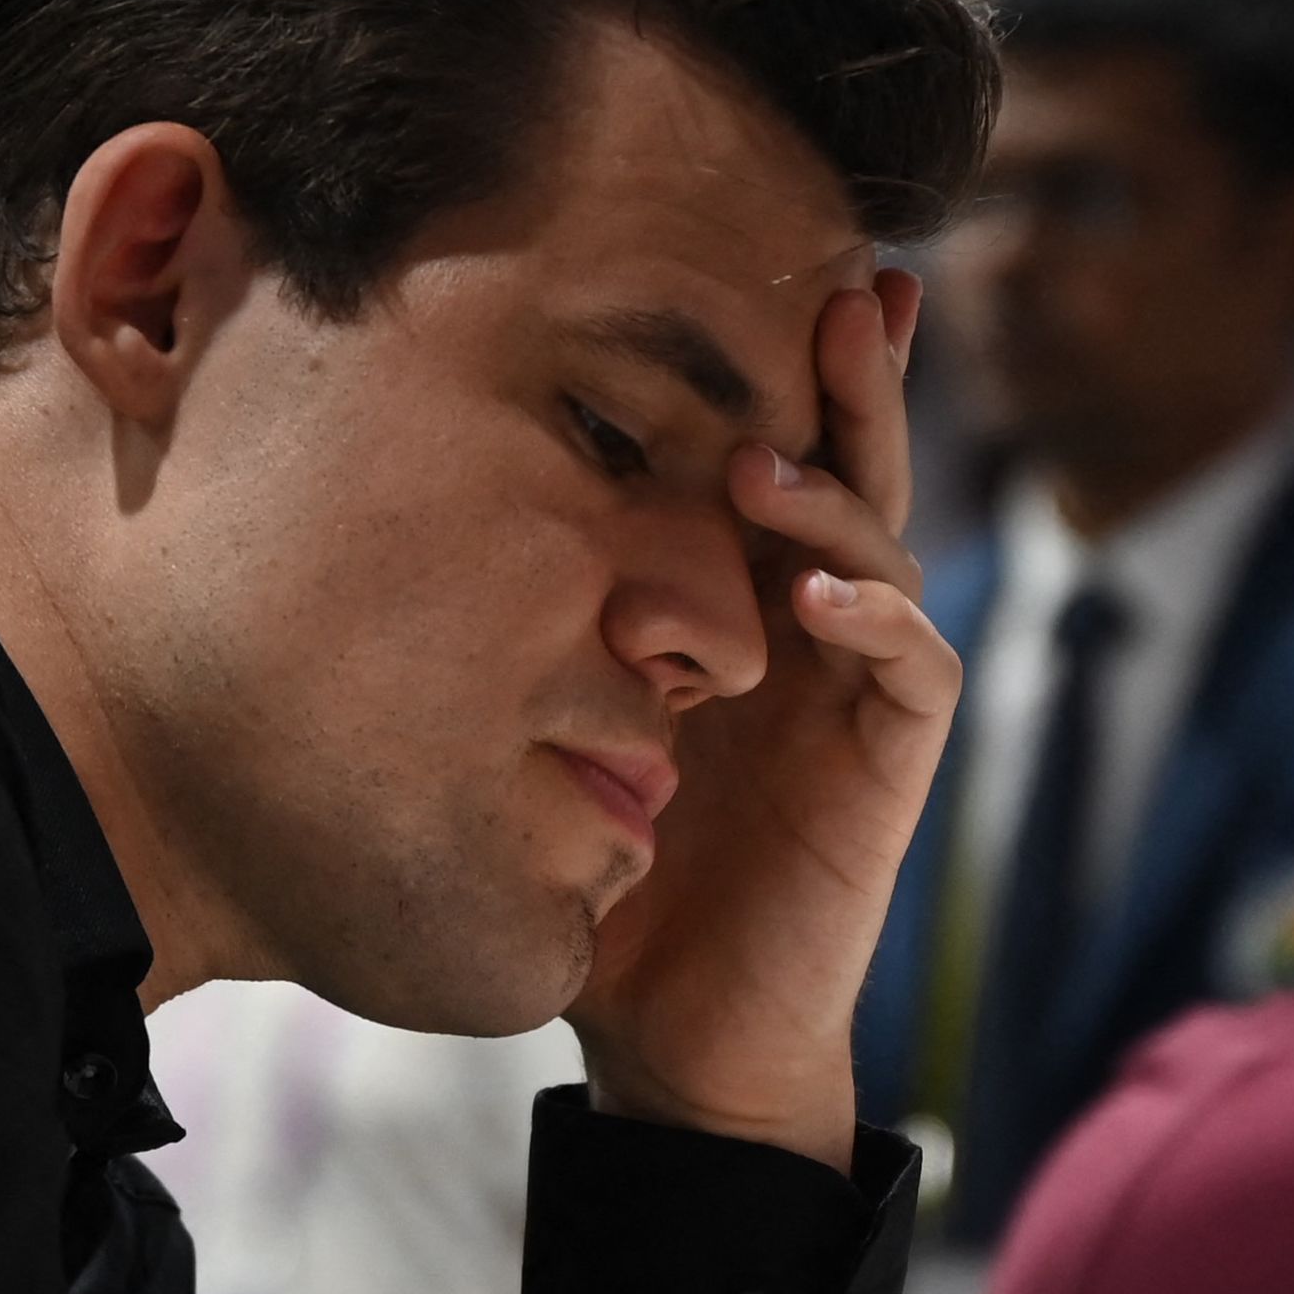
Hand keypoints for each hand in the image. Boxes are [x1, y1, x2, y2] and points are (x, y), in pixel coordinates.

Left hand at [569, 271, 954, 1170]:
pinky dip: (878, 622)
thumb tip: (380, 493)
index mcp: (731, 596)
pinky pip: (912, 668)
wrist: (675, 1034)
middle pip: (845, 464)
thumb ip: (514, 624)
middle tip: (842, 281)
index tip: (732, 259)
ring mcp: (856, 687)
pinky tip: (821, 599)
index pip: (759, 447)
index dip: (765, 360)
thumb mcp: (542, 723)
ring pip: (883, 548)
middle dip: (849, 375)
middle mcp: (805, 621)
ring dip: (837, 495)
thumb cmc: (602, 876)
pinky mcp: (891, 764)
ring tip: (771, 460)